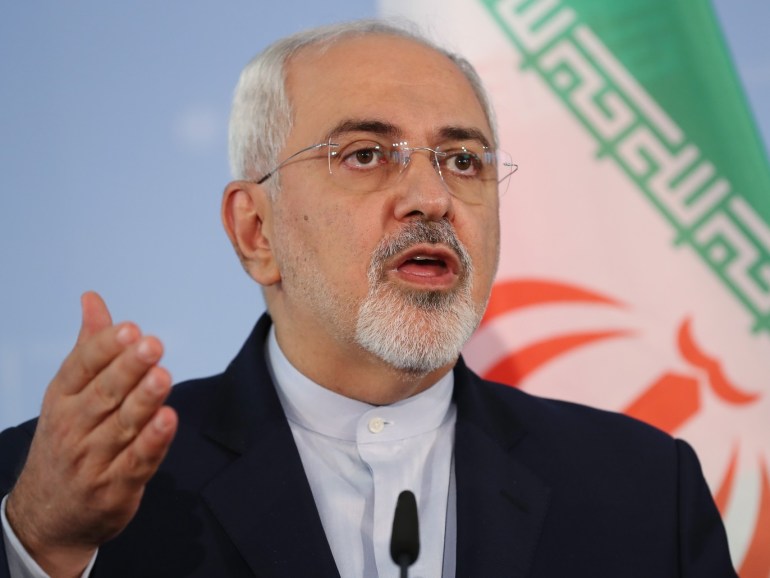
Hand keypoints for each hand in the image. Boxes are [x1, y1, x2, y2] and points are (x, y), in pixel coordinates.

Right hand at [6, 292, 177, 577]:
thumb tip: (93, 298)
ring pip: (121, 427)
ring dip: (143, 402)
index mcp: (61, 399)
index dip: (105, 348)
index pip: (80, 368)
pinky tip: (169, 420)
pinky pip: (136, 463)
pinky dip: (152, 443)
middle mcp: (73, 428)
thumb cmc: (67, 440)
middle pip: (103, 395)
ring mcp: (92, 460)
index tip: (129, 328)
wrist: (48, 514)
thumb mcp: (68, 393)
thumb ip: (89, 346)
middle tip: (152, 344)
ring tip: (163, 376)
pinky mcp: (115, 488)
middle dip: (128, 369)